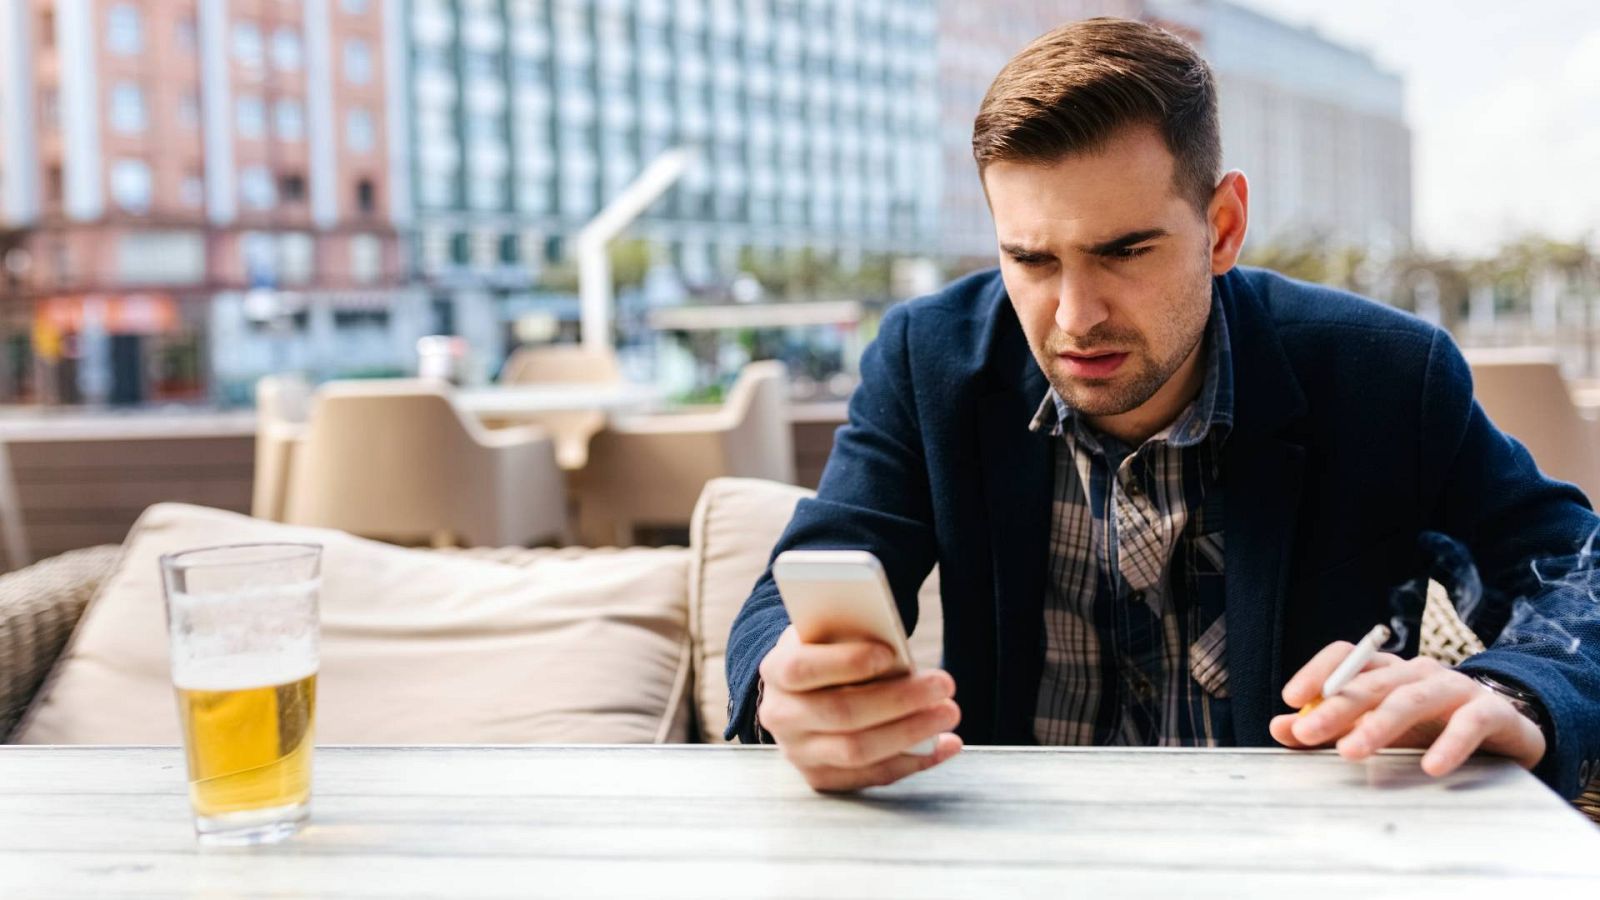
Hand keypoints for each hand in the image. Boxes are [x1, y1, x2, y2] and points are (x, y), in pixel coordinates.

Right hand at [756, 626, 962, 791]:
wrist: (804, 692)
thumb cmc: (828, 653)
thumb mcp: (830, 634)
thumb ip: (854, 638)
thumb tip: (898, 657)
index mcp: (776, 671)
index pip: (803, 669)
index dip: (846, 662)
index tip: (890, 654)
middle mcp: (781, 716)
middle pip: (841, 713)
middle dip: (898, 700)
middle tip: (943, 685)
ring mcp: (799, 753)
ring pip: (858, 752)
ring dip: (911, 733)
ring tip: (948, 713)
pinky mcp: (822, 778)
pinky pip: (872, 776)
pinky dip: (914, 761)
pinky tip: (944, 744)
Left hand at [1269, 642, 1545, 775]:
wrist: (1509, 729)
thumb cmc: (1433, 727)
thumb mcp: (1379, 728)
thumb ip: (1331, 727)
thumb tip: (1280, 727)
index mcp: (1389, 671)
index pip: (1347, 656)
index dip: (1317, 671)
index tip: (1291, 699)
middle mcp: (1419, 672)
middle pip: (1372, 683)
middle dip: (1336, 708)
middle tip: (1307, 733)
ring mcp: (1456, 688)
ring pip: (1412, 698)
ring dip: (1379, 725)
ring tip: (1351, 752)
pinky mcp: (1492, 712)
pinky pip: (1469, 723)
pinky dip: (1449, 744)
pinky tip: (1430, 766)